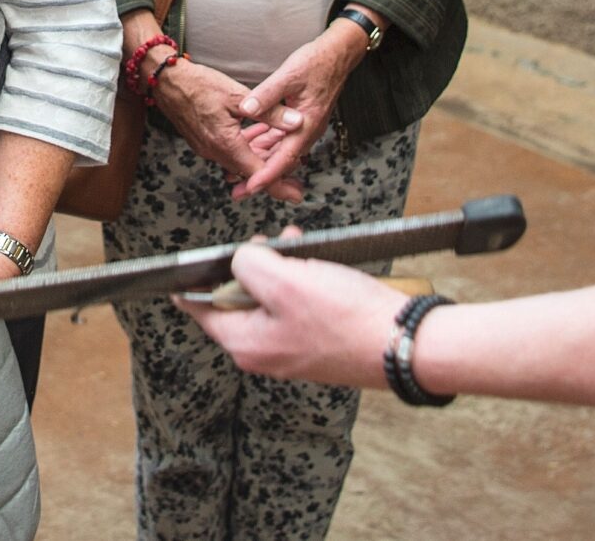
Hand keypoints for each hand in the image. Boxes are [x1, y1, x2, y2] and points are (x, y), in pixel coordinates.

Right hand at [157, 58, 305, 202]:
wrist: (167, 81)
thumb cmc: (199, 85)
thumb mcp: (238, 95)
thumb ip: (269, 112)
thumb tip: (297, 122)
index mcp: (226, 144)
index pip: (258, 174)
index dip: (279, 186)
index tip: (296, 195)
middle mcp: (215, 153)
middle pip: (250, 172)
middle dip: (274, 173)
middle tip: (297, 174)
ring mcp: (208, 149)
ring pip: (240, 162)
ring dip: (260, 158)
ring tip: (282, 148)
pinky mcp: (204, 142)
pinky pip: (230, 152)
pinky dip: (246, 148)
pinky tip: (259, 133)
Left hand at [178, 241, 405, 388]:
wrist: (403, 343)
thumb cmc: (346, 317)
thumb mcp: (286, 280)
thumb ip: (249, 265)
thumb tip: (240, 260)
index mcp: (246, 344)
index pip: (202, 309)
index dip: (196, 279)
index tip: (191, 261)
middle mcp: (265, 353)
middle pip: (239, 300)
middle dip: (252, 265)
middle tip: (269, 241)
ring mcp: (292, 351)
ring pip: (271, 300)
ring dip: (281, 269)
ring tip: (299, 245)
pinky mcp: (317, 345)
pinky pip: (296, 308)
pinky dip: (301, 283)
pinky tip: (318, 264)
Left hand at [229, 19, 367, 198]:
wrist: (337, 54)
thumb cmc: (317, 62)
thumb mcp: (289, 75)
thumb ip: (267, 95)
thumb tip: (248, 109)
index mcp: (306, 125)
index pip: (284, 159)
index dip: (265, 175)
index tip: (250, 187)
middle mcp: (307, 131)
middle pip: (281, 162)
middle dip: (259, 176)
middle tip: (237, 187)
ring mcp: (305, 126)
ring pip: (281, 152)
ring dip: (261, 160)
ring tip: (238, 171)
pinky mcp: (301, 120)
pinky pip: (282, 139)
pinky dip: (267, 144)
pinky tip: (252, 144)